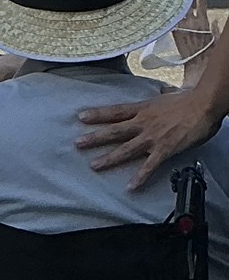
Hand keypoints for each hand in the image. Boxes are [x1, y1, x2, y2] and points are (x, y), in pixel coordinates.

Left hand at [76, 88, 220, 187]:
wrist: (202, 106)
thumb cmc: (187, 100)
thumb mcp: (167, 95)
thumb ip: (160, 97)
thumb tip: (162, 92)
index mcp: (142, 109)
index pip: (115, 111)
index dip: (97, 114)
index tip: (81, 117)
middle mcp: (142, 123)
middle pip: (114, 131)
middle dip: (95, 138)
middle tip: (77, 143)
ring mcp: (152, 137)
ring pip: (125, 149)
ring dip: (109, 158)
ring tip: (94, 165)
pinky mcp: (164, 150)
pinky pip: (149, 166)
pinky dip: (140, 177)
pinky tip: (130, 186)